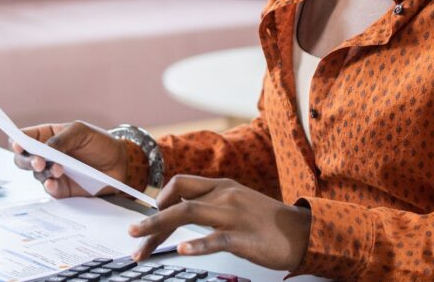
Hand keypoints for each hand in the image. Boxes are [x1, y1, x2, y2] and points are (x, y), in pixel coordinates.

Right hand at [11, 121, 128, 198]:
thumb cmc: (99, 142)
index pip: (24, 139)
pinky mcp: (62, 189)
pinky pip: (50, 190)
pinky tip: (54, 182)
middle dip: (27, 161)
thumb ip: (62, 139)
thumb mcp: (81, 132)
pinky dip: (50, 187)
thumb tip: (45, 150)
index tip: (18, 146)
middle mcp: (46, 156)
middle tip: (38, 162)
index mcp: (46, 136)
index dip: (16, 142)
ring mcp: (53, 173)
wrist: (120, 162)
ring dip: (44, 173)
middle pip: (22, 160)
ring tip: (58, 169)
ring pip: (36, 175)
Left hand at [128, 176, 311, 271]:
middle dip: (150, 219)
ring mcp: (233, 215)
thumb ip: (213, 202)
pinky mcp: (244, 237)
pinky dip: (195, 245)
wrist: (302, 232)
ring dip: (158, 229)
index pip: (180, 184)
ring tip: (141, 245)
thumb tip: (183, 209)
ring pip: (187, 214)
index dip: (159, 199)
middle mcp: (224, 195)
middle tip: (131, 235)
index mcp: (222, 186)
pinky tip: (181, 250)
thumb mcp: (237, 202)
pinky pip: (215, 240)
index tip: (148, 219)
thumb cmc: (267, 221)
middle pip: (177, 201)